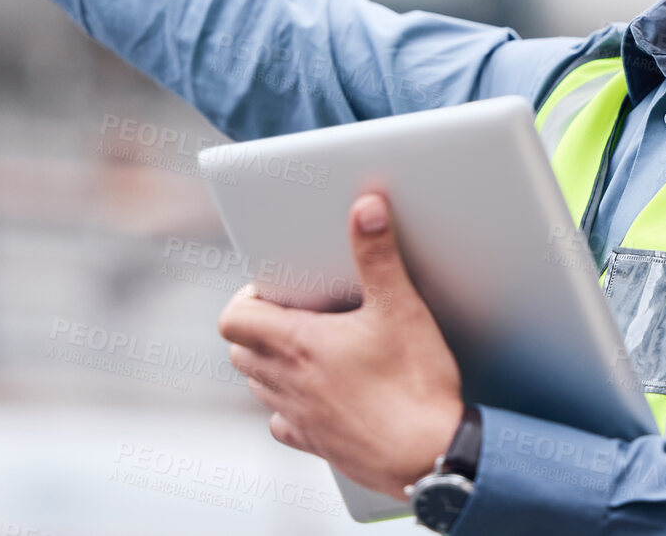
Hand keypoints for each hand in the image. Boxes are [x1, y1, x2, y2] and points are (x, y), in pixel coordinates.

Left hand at [217, 192, 464, 497]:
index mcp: (297, 345)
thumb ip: (378, 254)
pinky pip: (283, 424)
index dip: (245, 300)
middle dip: (258, 328)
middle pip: (240, 351)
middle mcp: (288, 383)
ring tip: (307, 348)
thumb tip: (365, 208)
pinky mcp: (316, 444)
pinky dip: (289, 406)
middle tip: (293, 313)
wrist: (432, 456)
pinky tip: (318, 394)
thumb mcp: (400, 308)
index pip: (233, 320)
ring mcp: (299, 417)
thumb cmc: (414, 387)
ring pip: (258, 386)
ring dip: (270, 364)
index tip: (275, 290)